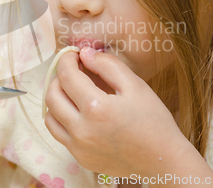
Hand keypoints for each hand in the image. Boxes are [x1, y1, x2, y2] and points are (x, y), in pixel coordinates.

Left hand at [44, 46, 187, 176]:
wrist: (162, 159)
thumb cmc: (152, 120)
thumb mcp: (135, 85)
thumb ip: (107, 65)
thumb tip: (84, 54)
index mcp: (96, 108)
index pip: (67, 76)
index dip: (66, 59)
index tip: (72, 54)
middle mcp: (82, 130)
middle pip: (52, 95)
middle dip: (59, 77)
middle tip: (73, 71)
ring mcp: (79, 147)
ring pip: (50, 116)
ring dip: (57, 99)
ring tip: (73, 91)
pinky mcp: (80, 157)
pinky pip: (59, 134)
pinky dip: (62, 118)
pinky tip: (77, 111)